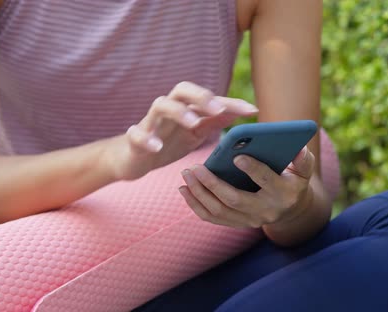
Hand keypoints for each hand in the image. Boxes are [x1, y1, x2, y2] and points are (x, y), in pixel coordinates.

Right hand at [109, 81, 257, 179]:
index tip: (253, 110)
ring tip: (193, 123)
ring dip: (178, 111)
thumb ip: (214, 121)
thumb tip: (241, 111)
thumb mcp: (195, 134)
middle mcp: (169, 110)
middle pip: (182, 90)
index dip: (231, 103)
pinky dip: (146, 138)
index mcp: (186, 108)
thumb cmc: (167, 142)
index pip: (210, 99)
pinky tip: (157, 146)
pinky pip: (136, 134)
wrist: (133, 159)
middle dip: (201, 96)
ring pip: (160, 105)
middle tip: (218, 108)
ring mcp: (150, 122)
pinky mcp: (134, 138)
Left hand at [179, 146, 314, 227]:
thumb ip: (303, 160)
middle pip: (234, 199)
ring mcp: (249, 220)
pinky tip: (184, 189)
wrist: (290, 209)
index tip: (237, 156)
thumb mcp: (303, 170)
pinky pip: (211, 217)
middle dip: (212, 183)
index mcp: (283, 193)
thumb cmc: (293, 180)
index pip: (266, 181)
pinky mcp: (236, 223)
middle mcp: (265, 211)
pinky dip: (195, 204)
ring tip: (186, 174)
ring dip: (199, 193)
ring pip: (218, 210)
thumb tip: (299, 148)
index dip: (253, 169)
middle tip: (196, 167)